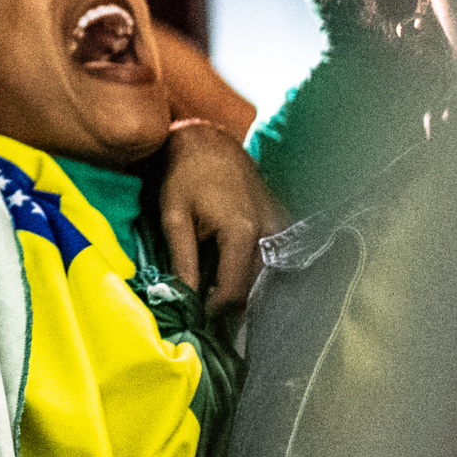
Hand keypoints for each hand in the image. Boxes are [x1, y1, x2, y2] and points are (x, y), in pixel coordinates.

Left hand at [153, 120, 285, 311]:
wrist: (208, 142)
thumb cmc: (185, 176)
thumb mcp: (174, 218)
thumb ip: (182, 261)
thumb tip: (185, 299)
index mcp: (242, 230)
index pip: (236, 290)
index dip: (216, 310)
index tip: (198, 314)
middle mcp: (270, 230)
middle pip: (256, 288)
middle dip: (232, 305)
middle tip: (207, 311)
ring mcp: (281, 226)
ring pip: (267, 276)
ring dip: (245, 289)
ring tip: (217, 294)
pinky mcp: (282, 223)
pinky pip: (273, 259)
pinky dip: (254, 272)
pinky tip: (233, 274)